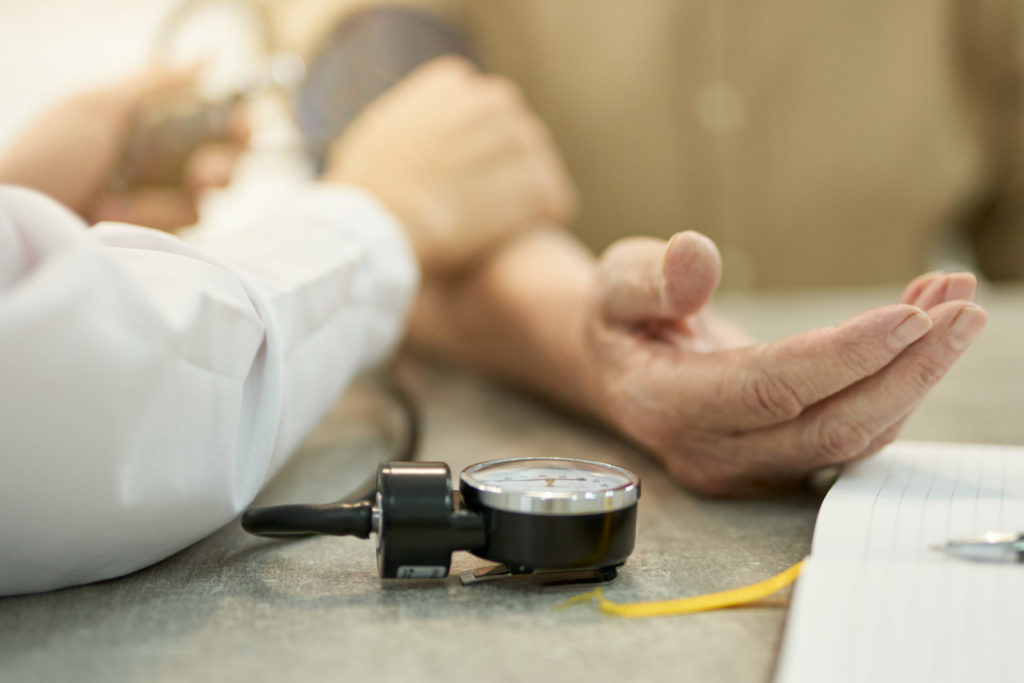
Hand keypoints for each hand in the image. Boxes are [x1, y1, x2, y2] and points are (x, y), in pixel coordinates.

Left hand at [0, 67, 246, 230]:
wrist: (20, 213)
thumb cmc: (47, 154)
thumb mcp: (99, 107)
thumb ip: (157, 84)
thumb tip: (208, 57)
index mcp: (152, 123)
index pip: (214, 122)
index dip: (238, 126)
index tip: (244, 130)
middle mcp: (161, 162)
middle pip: (224, 164)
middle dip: (221, 169)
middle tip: (205, 176)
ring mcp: (157, 201)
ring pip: (202, 202)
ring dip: (162, 201)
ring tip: (112, 200)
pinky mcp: (153, 236)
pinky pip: (178, 232)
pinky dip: (146, 222)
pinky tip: (110, 216)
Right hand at [323, 56, 575, 273]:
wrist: (376, 225)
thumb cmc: (365, 190)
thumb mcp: (380, 133)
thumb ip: (416, 122)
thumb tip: (423, 133)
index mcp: (454, 82)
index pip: (485, 112)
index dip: (474, 152)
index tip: (453, 181)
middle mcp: (493, 99)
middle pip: (516, 140)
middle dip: (503, 173)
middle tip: (474, 211)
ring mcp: (520, 139)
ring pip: (539, 171)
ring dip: (522, 200)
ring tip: (487, 229)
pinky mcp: (537, 183)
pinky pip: (556, 202)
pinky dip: (540, 224)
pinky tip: (508, 241)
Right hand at [581, 232, 986, 495]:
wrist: (618, 372)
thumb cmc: (619, 321)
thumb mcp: (616, 282)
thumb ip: (651, 278)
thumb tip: (697, 260)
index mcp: (665, 404)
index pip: (769, 389)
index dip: (843, 356)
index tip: (911, 315)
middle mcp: (711, 451)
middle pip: (830, 427)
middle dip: (907, 369)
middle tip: (962, 306)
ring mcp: (749, 467)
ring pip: (854, 436)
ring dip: (915, 375)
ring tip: (955, 305)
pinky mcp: (779, 464)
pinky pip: (852, 432)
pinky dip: (897, 385)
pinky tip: (923, 331)